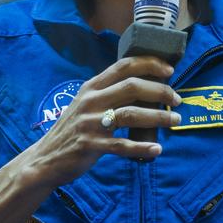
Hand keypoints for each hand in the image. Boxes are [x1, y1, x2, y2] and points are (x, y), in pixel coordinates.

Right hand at [26, 54, 181, 188]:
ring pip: (131, 114)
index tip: (169, 70)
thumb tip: (143, 88)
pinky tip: (157, 149)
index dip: (149, 64)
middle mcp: (90, 101)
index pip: (123, 66)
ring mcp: (90, 123)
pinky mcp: (90, 145)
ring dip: (158, 117)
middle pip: (132, 87)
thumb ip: (107, 95)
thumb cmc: (72, 131)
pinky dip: (142, 147)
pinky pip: (122, 145)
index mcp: (91, 87)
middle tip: (177, 100)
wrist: (45, 159)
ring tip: (175, 120)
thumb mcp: (84, 105)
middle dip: (160, 91)